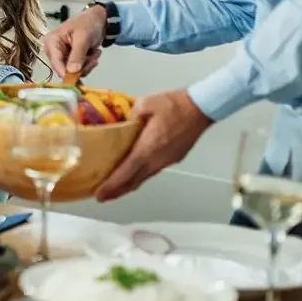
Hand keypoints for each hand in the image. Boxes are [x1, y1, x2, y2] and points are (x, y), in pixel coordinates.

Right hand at [42, 4, 105, 77]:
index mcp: (51, 42)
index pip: (55, 62)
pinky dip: (88, 65)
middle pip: (64, 69)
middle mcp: (54, 51)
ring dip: (87, 65)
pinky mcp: (70, 60)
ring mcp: (62, 56)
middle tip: (93, 59)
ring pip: (73, 72)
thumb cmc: (87, 23)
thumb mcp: (83, 38)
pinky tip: (93, 54)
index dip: (65, 73)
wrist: (98, 20)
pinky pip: (79, 70)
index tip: (76, 80)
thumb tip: (71, 71)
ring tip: (94, 53)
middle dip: (81, 67)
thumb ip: (77, 55)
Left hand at [94, 89, 211, 201]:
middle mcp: (158, 159)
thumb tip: (123, 122)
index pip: (126, 172)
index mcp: (148, 147)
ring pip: (144, 177)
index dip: (112, 185)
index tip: (100, 194)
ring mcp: (167, 160)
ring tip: (115, 187)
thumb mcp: (145, 103)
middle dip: (117, 191)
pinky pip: (153, 170)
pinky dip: (140, 175)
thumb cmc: (175, 104)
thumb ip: (130, 114)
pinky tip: (134, 171)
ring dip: (129, 184)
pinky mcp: (174, 157)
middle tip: (102, 196)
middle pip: (134, 181)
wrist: (201, 107)